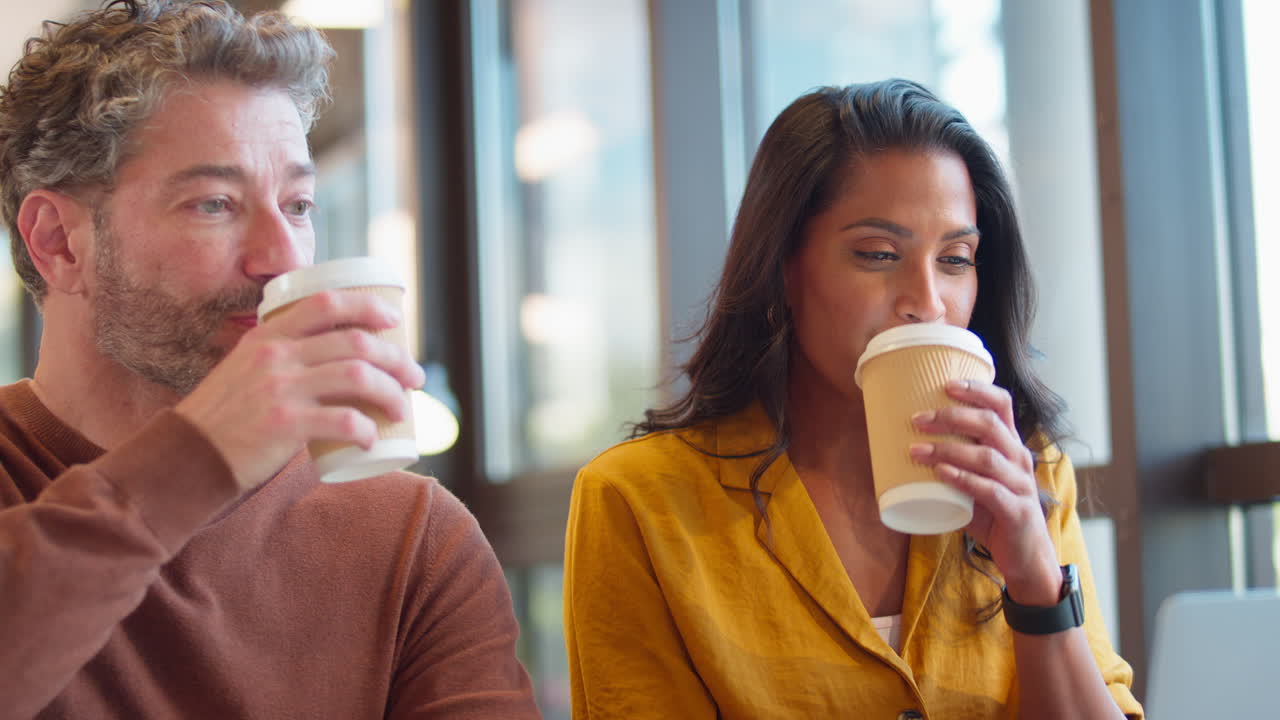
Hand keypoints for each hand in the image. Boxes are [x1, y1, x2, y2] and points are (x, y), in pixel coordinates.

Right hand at [175, 290, 425, 490]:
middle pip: (355, 342)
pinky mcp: (284, 425)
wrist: (187, 456)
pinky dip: (368, 430)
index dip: (367, 305)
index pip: (326, 302)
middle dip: (397, 357)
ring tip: (404, 409)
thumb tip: (329, 356)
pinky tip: (373, 439)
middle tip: (414, 377)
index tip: (393, 320)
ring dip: (392, 393)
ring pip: (358, 376)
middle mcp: (275, 355)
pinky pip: (344, 420)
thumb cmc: (224, 417)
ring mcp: (280, 389)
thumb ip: (279, 358)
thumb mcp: (245, 369)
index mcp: (267, 335)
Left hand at [908, 380, 1061, 605]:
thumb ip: (952, 462)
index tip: (945, 384)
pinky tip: (942, 474)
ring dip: (948, 450)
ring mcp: (1021, 485)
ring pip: (986, 457)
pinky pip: (989, 490)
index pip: (1001, 404)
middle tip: (917, 419)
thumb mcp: (976, 480)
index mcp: (1010, 445)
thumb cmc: (994, 513)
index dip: (976, 390)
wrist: (1025, 557)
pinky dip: (963, 480)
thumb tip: (902, 445)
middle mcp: (1019, 459)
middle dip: (951, 417)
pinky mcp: (1016, 511)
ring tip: (916, 450)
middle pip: (990, 425)